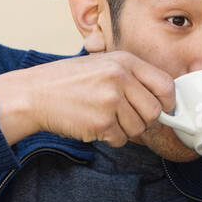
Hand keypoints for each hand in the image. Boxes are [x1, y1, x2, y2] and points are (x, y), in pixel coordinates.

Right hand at [0, 50, 174, 146]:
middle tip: (125, 117)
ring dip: (125, 130)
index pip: (165, 85)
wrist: (33, 94)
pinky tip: (94, 125)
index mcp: (125, 61)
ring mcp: (111, 100)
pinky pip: (121, 139)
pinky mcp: (101, 122)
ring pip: (139, 128)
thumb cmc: (68, 82)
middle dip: (144, 120)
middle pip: (154, 111)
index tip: (163, 109)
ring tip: (104, 118)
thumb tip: (163, 100)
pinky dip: (111, 138)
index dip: (168, 101)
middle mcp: (121, 78)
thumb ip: (131, 76)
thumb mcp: (102, 64)